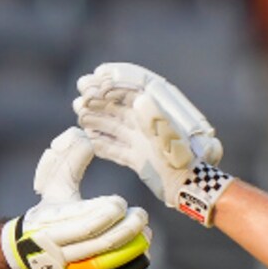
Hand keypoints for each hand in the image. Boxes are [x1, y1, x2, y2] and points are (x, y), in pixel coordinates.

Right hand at [1, 127, 151, 268]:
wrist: (27, 248)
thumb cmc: (48, 208)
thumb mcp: (53, 181)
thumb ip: (68, 157)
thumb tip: (84, 136)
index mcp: (49, 220)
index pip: (81, 219)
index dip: (104, 212)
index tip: (121, 202)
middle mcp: (57, 246)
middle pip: (97, 240)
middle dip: (124, 228)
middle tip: (141, 214)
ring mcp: (69, 266)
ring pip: (104, 259)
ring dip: (129, 245)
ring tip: (144, 229)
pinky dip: (127, 263)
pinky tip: (141, 248)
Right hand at [74, 62, 231, 225]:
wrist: (189, 192)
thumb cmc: (184, 165)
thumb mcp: (171, 142)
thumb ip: (156, 121)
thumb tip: (139, 98)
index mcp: (162, 114)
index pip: (137, 90)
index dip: (117, 81)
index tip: (97, 76)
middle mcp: (152, 125)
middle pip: (123, 106)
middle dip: (101, 98)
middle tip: (80, 92)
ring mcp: (145, 142)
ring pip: (116, 126)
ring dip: (97, 118)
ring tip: (78, 112)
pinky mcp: (140, 160)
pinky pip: (117, 148)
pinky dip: (102, 143)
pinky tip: (87, 137)